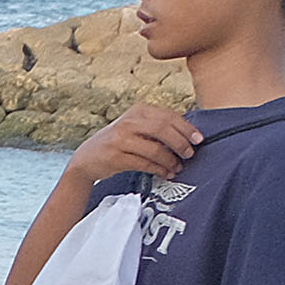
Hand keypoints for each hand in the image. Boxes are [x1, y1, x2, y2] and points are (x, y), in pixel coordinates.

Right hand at [67, 104, 196, 185]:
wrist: (85, 159)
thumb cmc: (116, 143)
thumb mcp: (134, 127)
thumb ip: (155, 127)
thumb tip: (186, 135)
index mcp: (137, 111)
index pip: (168, 116)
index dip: (186, 128)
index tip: (198, 139)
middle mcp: (128, 123)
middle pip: (163, 130)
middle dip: (180, 143)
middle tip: (190, 154)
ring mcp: (120, 140)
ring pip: (155, 149)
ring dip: (170, 160)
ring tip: (177, 167)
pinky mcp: (116, 157)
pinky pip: (145, 164)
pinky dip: (159, 169)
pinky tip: (165, 172)